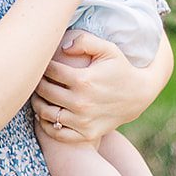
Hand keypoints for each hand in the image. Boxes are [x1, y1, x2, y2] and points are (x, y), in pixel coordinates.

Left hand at [32, 31, 162, 142]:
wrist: (139, 95)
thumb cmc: (120, 68)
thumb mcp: (108, 49)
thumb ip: (85, 41)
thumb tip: (62, 46)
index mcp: (84, 80)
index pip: (49, 71)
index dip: (42, 65)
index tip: (43, 62)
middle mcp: (81, 103)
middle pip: (44, 91)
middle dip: (37, 82)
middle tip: (36, 77)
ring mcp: (83, 121)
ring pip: (46, 113)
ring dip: (37, 102)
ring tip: (38, 94)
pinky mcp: (86, 134)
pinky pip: (57, 133)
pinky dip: (46, 125)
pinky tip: (45, 114)